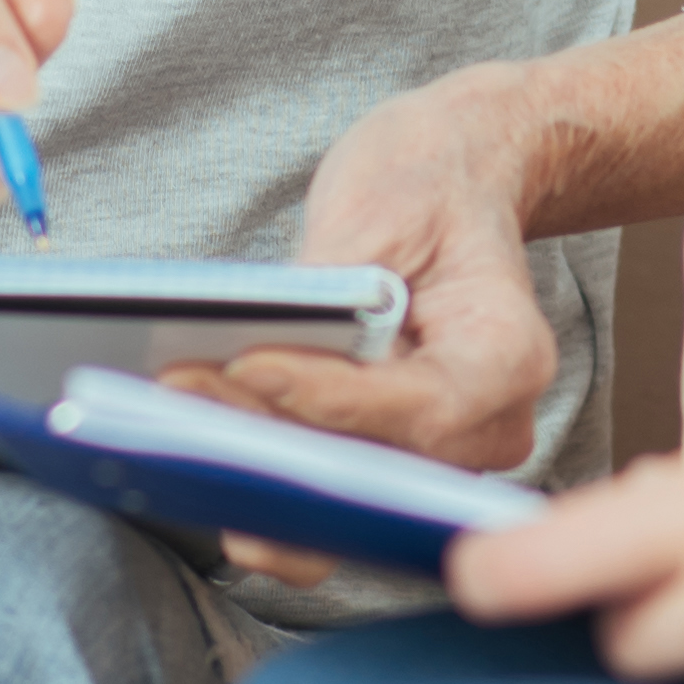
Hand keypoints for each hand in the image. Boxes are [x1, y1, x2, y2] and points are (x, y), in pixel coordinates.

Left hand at [187, 71, 560, 475]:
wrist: (455, 183)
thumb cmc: (426, 185)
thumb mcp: (382, 206)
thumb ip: (330, 290)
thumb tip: (253, 355)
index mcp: (510, 357)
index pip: (423, 406)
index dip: (330, 397)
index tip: (246, 365)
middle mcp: (489, 429)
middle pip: (379, 469)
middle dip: (276, 445)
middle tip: (180, 403)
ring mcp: (442, 459)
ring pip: (346, 500)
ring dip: (259, 470)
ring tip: (174, 420)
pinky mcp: (390, 461)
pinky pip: (330, 495)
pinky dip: (266, 476)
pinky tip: (198, 435)